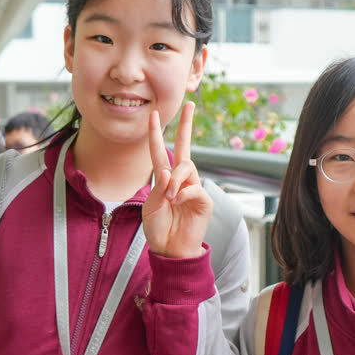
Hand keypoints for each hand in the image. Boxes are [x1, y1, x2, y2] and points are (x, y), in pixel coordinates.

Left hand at [143, 101, 212, 258]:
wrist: (170, 250)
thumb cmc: (159, 229)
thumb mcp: (151, 207)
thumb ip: (159, 188)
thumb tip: (169, 171)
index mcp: (164, 179)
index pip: (161, 151)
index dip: (157, 133)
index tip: (154, 115)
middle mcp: (181, 179)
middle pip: (185, 146)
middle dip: (187, 125)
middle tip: (190, 104)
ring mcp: (193, 188)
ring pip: (187, 167)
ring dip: (175, 180)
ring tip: (170, 198)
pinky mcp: (204, 199)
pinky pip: (193, 187)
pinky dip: (183, 194)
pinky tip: (178, 203)